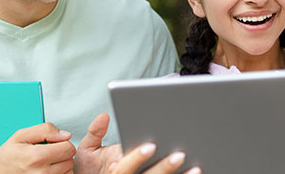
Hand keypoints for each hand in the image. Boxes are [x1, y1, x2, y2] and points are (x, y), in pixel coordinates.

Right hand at [0, 122, 75, 173]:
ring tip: (46, 163)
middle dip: (62, 154)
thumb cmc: (7, 157)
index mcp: (36, 157)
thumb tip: (65, 135)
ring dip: (61, 165)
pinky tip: (47, 170)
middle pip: (70, 160)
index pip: (68, 148)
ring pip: (68, 171)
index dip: (62, 143)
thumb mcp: (21, 136)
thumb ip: (45, 130)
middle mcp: (42, 173)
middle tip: (47, 153)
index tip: (53, 144)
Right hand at [74, 113, 200, 173]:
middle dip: (164, 168)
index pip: (125, 168)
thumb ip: (94, 134)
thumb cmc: (94, 168)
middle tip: (180, 154)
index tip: (151, 146)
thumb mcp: (87, 152)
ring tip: (197, 168)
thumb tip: (104, 115)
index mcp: (115, 172)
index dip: (137, 158)